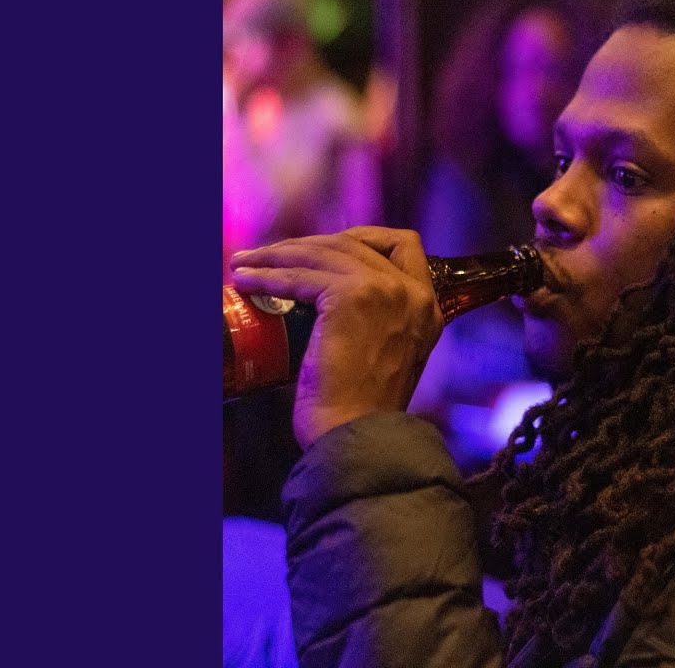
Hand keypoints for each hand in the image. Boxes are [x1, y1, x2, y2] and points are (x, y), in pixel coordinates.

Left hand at [230, 227, 442, 449]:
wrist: (358, 436)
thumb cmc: (361, 412)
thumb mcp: (385, 357)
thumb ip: (375, 326)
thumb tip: (325, 301)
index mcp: (427, 308)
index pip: (404, 246)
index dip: (363, 238)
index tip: (326, 247)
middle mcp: (413, 293)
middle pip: (355, 242)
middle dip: (307, 244)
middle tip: (272, 256)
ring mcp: (384, 291)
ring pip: (322, 253)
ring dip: (277, 255)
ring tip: (246, 265)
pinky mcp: (352, 297)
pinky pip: (300, 275)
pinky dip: (267, 276)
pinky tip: (246, 281)